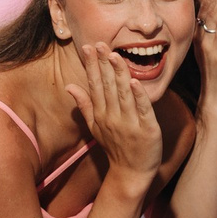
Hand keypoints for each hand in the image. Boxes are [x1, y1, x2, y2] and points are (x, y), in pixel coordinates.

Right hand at [64, 44, 162, 185]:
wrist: (131, 173)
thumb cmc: (114, 147)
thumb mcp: (95, 127)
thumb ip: (84, 105)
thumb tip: (69, 86)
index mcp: (100, 114)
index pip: (94, 85)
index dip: (91, 66)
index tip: (88, 47)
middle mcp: (112, 118)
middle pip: (107, 87)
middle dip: (103, 64)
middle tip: (100, 44)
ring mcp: (129, 124)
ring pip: (123, 95)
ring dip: (119, 75)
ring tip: (114, 55)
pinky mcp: (147, 130)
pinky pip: (142, 111)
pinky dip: (139, 96)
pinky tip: (135, 81)